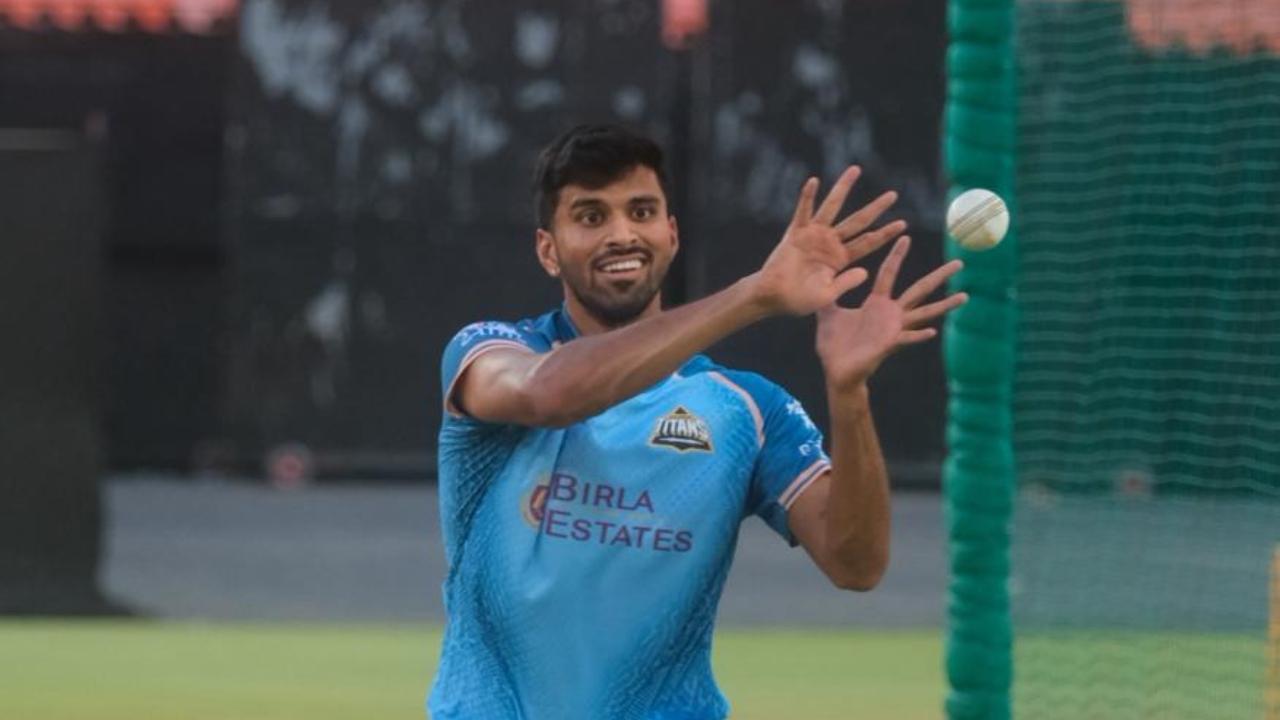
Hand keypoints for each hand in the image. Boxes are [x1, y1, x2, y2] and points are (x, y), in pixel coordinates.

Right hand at [750, 166, 906, 315]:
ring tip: (856, 170)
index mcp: (840, 259)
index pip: (867, 243)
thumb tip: (866, 272)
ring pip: (832, 207)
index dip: (884, 234)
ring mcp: (813, 235)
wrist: (772, 298)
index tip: (903, 224)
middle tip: (893, 195)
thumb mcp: (827, 295)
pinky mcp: (795, 233)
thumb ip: (846, 283)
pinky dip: (807, 197)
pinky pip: (802, 212)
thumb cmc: (797, 300)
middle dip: (876, 208)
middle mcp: (830, 243)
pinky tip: (814, 181)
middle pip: (858, 221)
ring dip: (843, 189)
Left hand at [816, 236, 967, 390]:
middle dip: (939, 276)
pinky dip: (918, 335)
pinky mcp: (889, 345)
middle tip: (960, 262)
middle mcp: (890, 314)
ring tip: (965, 296)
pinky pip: (906, 339)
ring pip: (924, 313)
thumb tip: (820, 274)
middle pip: (920, 289)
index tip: (907, 236)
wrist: (835, 371)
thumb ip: (830, 293)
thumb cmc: (834, 344)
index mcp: (876, 303)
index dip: (897, 255)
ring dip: (944, 305)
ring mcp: (893, 329)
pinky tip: (933, 332)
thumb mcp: (828, 313)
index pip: (889, 273)